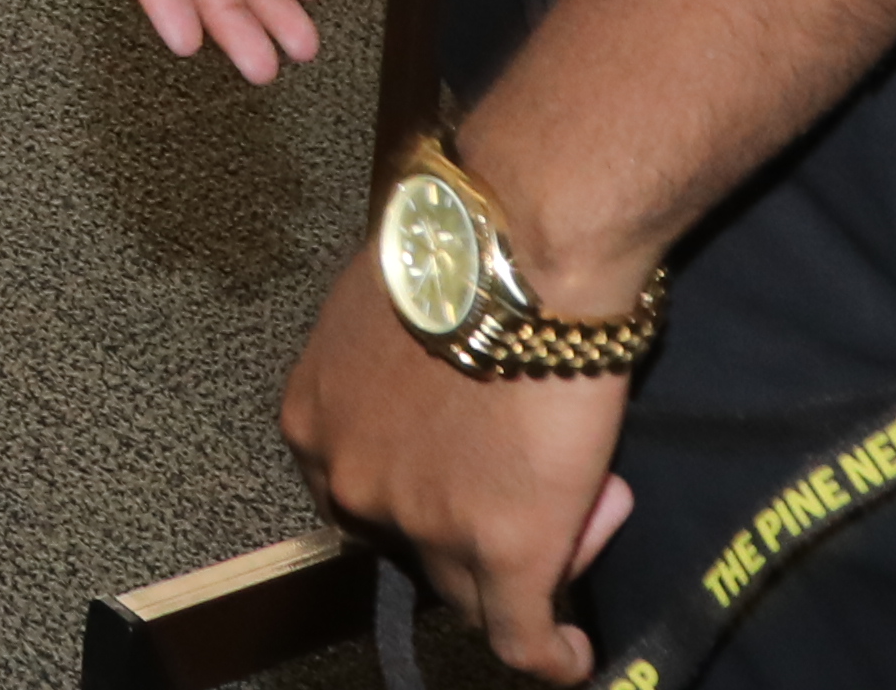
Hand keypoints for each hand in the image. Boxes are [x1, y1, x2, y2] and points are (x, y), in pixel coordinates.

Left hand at [282, 270, 638, 682]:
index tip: (463, 477)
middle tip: (536, 478)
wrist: (523, 246)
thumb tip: (426, 375)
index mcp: (314, 422)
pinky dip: (551, 656)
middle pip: (410, 547)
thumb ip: (389, 367)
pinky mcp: (502, 551)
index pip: (361, 495)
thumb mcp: (382, 308)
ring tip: (581, 519)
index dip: (419, 494)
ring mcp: (423, 525)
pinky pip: (521, 638)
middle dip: (471, 526)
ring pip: (470, 592)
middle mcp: (352, 482)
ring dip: (528, 566)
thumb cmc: (459, 248)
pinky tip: (574, 656)